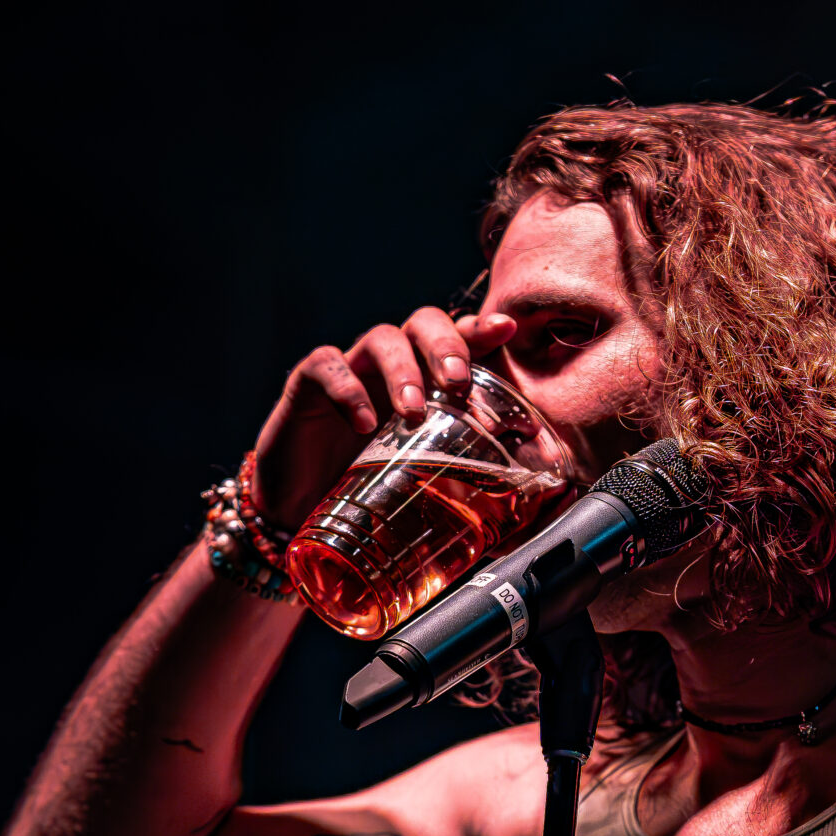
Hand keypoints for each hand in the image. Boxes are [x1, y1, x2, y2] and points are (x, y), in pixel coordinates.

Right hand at [250, 302, 519, 532]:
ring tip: (414, 412)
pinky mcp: (307, 384)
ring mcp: (350, 370)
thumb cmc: (367, 491)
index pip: (456, 341)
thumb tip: (535, 494)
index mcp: (424, 380)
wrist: (299, 511)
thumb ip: (472, 479)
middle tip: (458, 383)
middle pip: (422, 324)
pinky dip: (348, 390)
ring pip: (381, 339)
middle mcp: (390, 366)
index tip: (506, 329)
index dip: (480, 330)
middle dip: (445, 347)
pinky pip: (327, 366)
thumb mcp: (424, 484)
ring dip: (403, 371)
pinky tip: (363, 424)